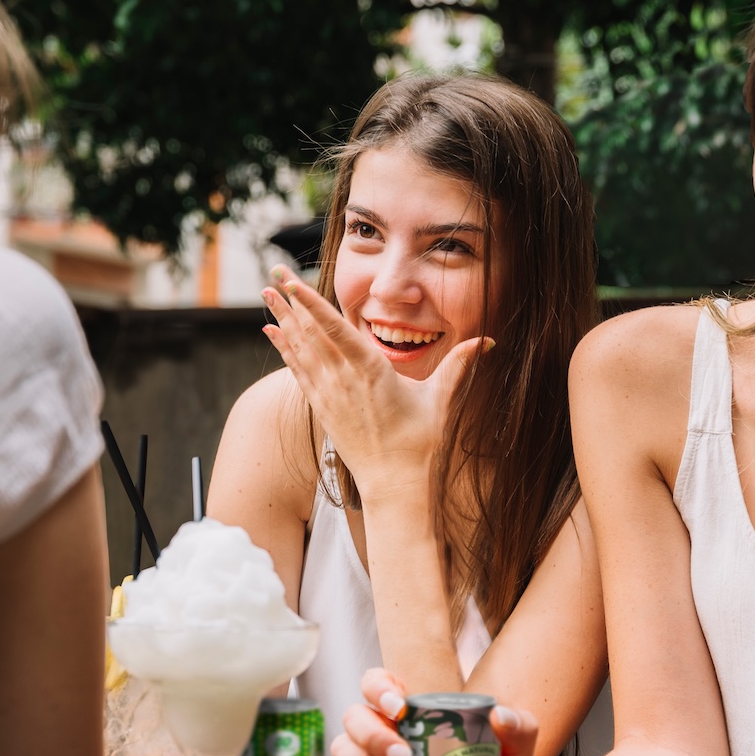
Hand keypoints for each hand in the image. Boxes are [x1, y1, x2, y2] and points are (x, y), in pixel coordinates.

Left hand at [260, 266, 487, 496]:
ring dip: (282, 319)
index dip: (311, 304)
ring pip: (300, 348)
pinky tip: (271, 331)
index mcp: (371, 371)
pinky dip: (284, 348)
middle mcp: (343, 380)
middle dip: (290, 301)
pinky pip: (298, 370)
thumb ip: (459, 366)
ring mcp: (329, 394)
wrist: (394, 484)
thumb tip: (488, 340)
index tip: (292, 282)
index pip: (335, 330)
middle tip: (273, 271)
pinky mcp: (322, 408)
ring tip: (266, 293)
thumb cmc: (419, 443)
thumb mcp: (441, 401)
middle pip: (310, 333)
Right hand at [329, 668, 539, 755]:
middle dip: (373, 736)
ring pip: (343, 752)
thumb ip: (521, 728)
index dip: (378, 688)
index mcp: (415, 714)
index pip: (378, 684)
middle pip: (354, 718)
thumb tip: (500, 715)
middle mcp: (388, 737)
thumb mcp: (519, 753)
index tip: (400, 709)